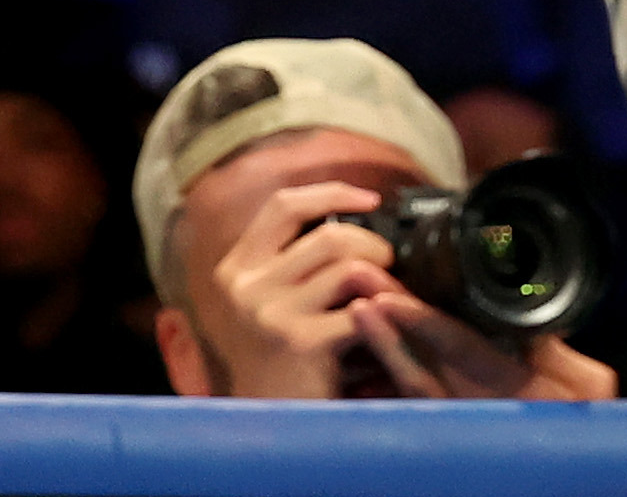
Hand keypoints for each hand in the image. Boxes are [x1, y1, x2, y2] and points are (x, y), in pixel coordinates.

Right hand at [204, 175, 612, 401]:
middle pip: (330, 234)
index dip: (331, 193)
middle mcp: (245, 288)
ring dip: (384, 279)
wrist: (270, 433)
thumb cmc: (281, 369)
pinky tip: (389, 328)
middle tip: (390, 271)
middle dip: (374, 246)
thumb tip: (348, 216)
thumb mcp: (269, 309)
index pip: (282, 206)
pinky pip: (362, 305)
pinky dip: (387, 312)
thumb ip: (291, 267)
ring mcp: (268, 313)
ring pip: (351, 264)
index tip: (370, 199)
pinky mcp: (299, 340)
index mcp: (235, 272)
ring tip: (392, 300)